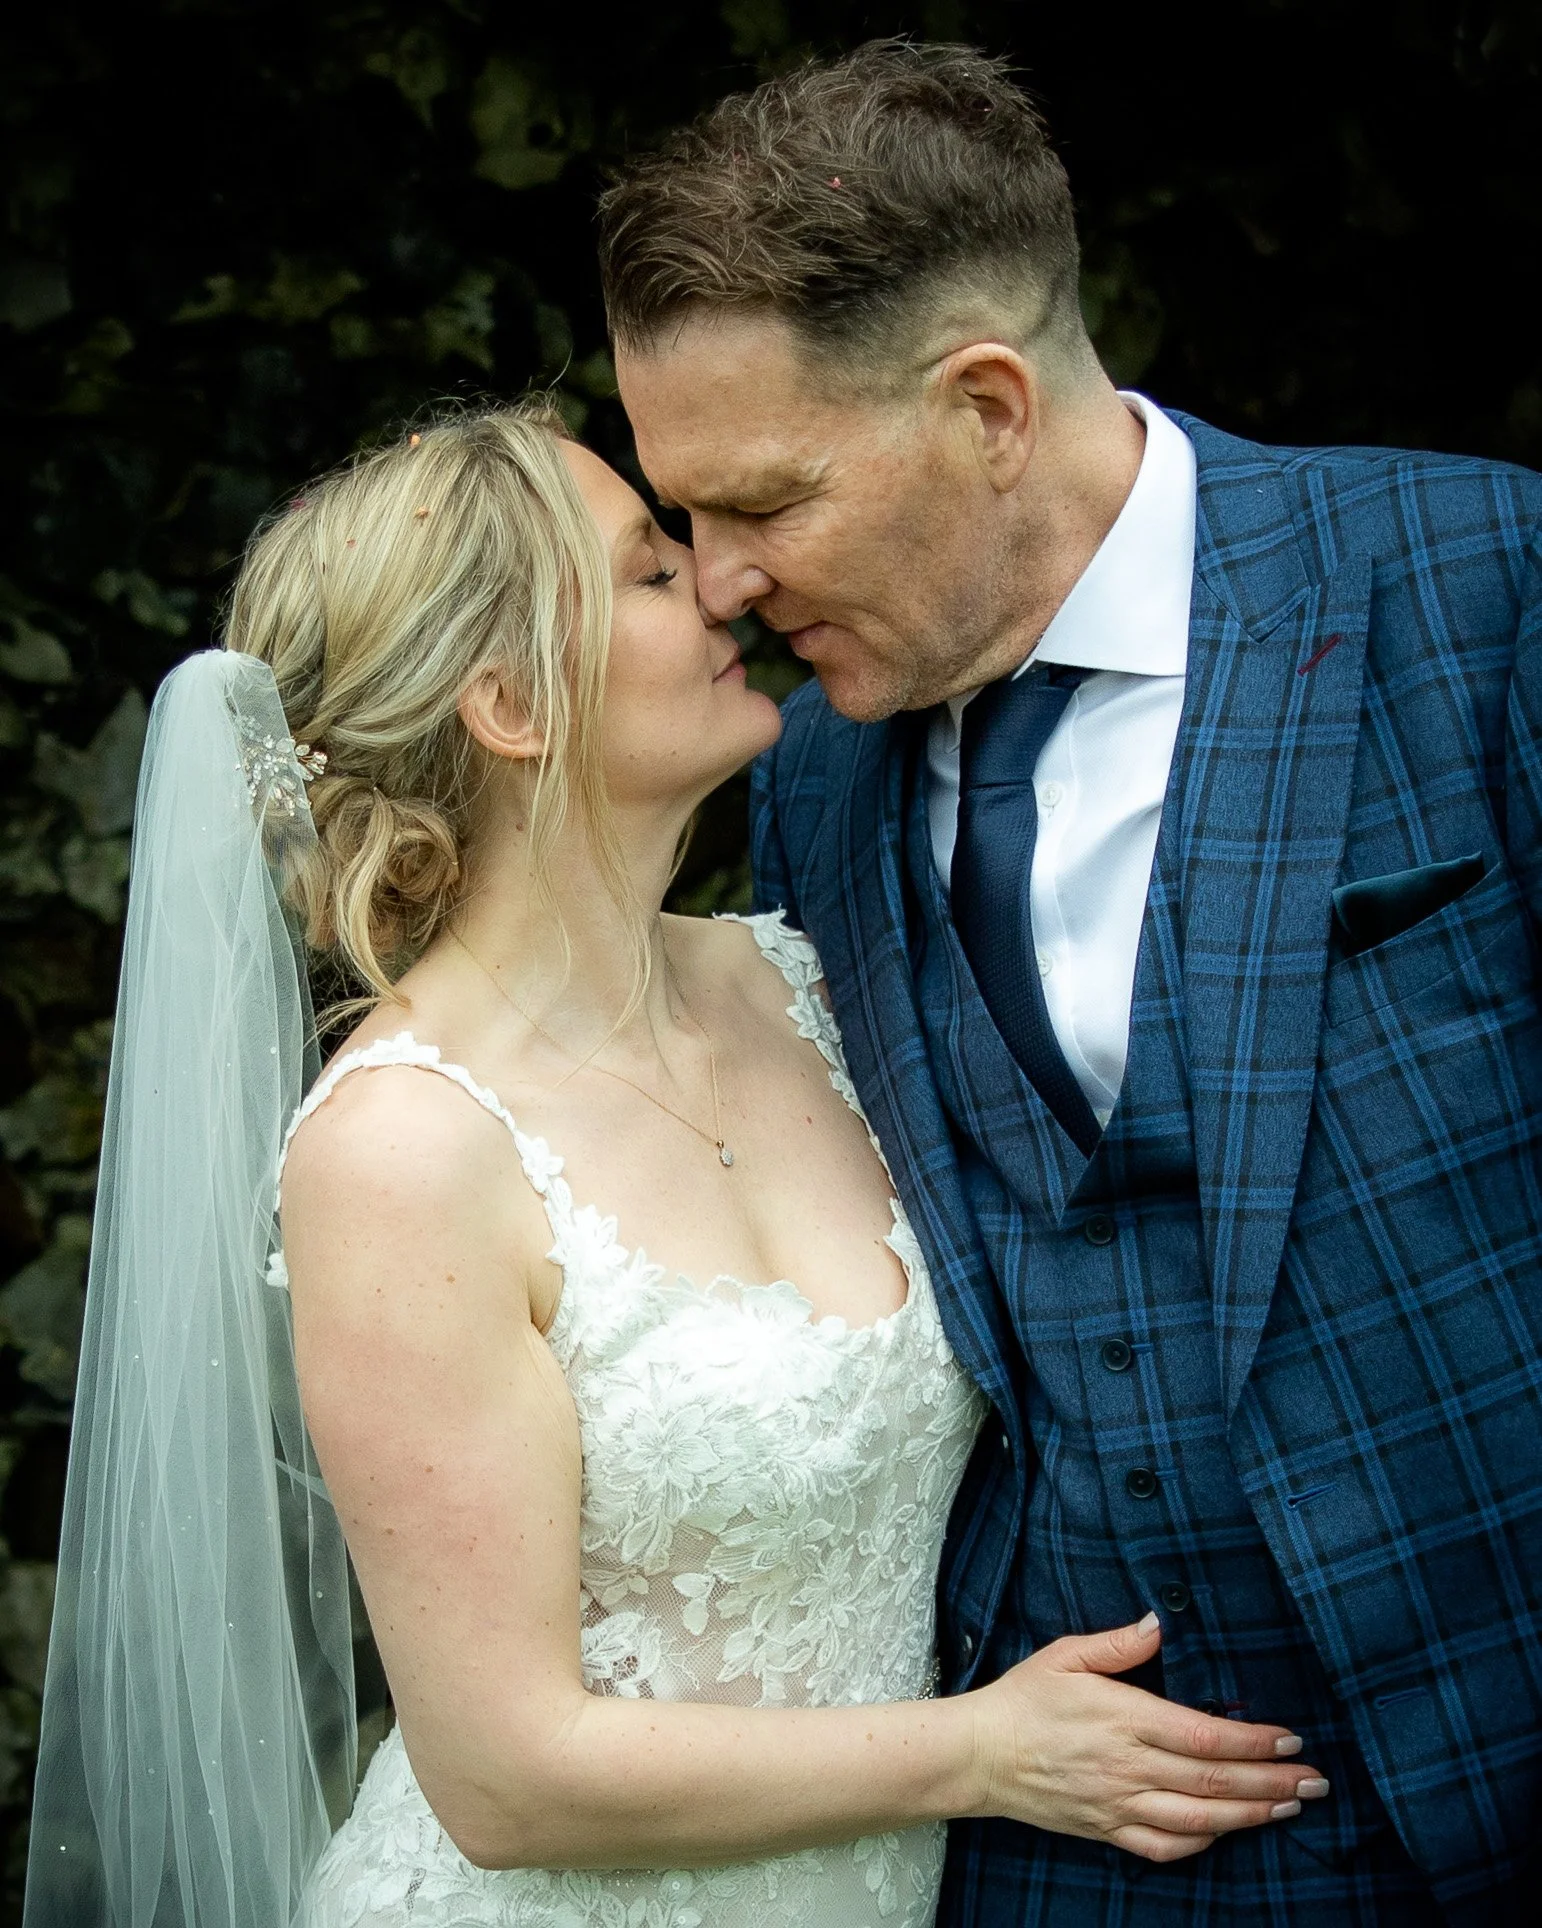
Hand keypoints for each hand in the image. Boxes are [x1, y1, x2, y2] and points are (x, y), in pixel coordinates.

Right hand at [968, 1614, 1330, 1862]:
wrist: (980, 1755)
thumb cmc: (1023, 1698)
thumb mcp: (1064, 1655)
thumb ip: (1116, 1643)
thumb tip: (1159, 1623)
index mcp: (1123, 1718)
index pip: (1203, 1736)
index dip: (1253, 1741)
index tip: (1291, 1739)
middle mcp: (1128, 1766)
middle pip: (1214, 1782)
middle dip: (1272, 1782)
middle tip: (1316, 1781)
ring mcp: (1119, 1804)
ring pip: (1199, 1820)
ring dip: (1251, 1816)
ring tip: (1289, 1807)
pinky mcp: (1107, 1830)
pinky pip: (1164, 1847)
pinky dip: (1202, 1845)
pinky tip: (1227, 1835)